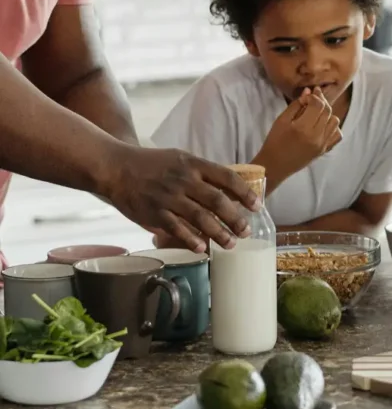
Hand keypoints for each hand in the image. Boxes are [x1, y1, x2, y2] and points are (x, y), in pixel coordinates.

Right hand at [100, 146, 261, 253]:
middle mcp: (184, 180)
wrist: (117, 168)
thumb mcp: (181, 159)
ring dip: (218, 233)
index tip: (257, 206)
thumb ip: (202, 173)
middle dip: (235, 218)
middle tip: (246, 231)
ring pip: (200, 218)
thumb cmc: (152, 164)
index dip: (244, 193)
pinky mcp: (154, 213)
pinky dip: (191, 240)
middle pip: (217, 201)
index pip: (226, 177)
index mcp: (193, 164)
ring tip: (231, 244)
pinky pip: (177, 229)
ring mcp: (169, 197)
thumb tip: (228, 190)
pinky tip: (202, 248)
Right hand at [264, 87, 341, 182]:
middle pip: (328, 111)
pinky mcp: (324, 150)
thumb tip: (309, 91)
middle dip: (322, 101)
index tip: (307, 95)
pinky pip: (337, 135)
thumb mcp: (281, 120)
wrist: (275, 165)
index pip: (318, 105)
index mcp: (303, 128)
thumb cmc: (274, 141)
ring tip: (317, 112)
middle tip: (313, 97)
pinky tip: (323, 125)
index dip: (314, 96)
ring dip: (327, 114)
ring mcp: (322, 145)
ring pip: (335, 121)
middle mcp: (316, 136)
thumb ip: (296, 105)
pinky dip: (333, 127)